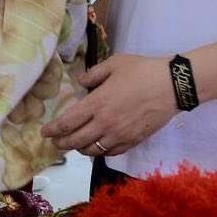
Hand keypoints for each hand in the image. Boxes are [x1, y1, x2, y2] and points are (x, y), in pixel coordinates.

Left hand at [42, 53, 176, 155]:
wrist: (172, 86)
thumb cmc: (143, 71)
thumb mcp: (115, 64)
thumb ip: (94, 74)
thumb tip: (80, 81)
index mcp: (97, 103)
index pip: (67, 123)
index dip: (53, 130)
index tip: (44, 132)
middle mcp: (105, 123)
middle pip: (76, 141)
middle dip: (61, 143)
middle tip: (55, 142)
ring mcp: (119, 135)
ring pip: (92, 150)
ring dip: (79, 149)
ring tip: (75, 145)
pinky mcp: (132, 141)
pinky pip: (110, 153)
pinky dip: (100, 152)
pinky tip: (97, 147)